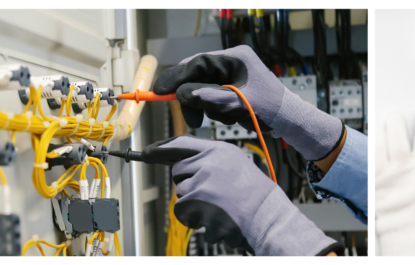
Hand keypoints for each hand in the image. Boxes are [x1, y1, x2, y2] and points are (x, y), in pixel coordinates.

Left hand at [143, 136, 336, 255]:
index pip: (182, 144)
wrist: (267, 216)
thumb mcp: (234, 163)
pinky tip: (212, 216)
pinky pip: (181, 212)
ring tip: (217, 205)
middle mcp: (209, 163)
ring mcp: (203, 183)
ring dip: (193, 204)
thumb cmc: (253, 193)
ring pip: (179, 194)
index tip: (147, 152)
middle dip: (188, 184)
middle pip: (177, 172)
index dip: (162, 149)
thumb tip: (180, 162)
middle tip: (211, 193)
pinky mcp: (198, 204)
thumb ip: (209, 158)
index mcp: (218, 150)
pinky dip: (193, 218)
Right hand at [153, 45, 343, 160]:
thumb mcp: (237, 103)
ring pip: (202, 88)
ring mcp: (231, 75)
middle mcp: (231, 62)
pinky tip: (231, 117)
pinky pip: (212, 97)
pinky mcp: (231, 88)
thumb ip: (208, 96)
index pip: (197, 63)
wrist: (290, 120)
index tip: (159, 91)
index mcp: (235, 57)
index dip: (176, 77)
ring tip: (227, 119)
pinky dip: (216, 110)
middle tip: (193, 121)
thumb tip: (182, 94)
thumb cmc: (270, 108)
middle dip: (193, 99)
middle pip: (197, 76)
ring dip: (208, 108)